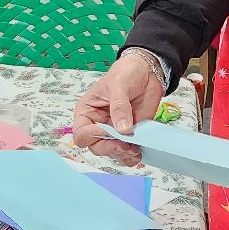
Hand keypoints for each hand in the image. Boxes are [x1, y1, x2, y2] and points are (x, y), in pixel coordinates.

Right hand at [70, 52, 164, 166]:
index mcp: (87, 112)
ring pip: (111, 154)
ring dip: (122, 155)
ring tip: (134, 149)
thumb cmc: (126, 73)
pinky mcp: (129, 137)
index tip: (108, 130)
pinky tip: (139, 151)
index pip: (81, 133)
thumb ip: (119, 107)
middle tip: (125, 144)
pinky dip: (132, 157)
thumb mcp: (119, 85)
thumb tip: (123, 130)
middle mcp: (98, 125)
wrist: (147, 72)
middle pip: (95, 147)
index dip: (92, 135)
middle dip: (110, 148)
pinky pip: (126, 155)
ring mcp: (114, 132)